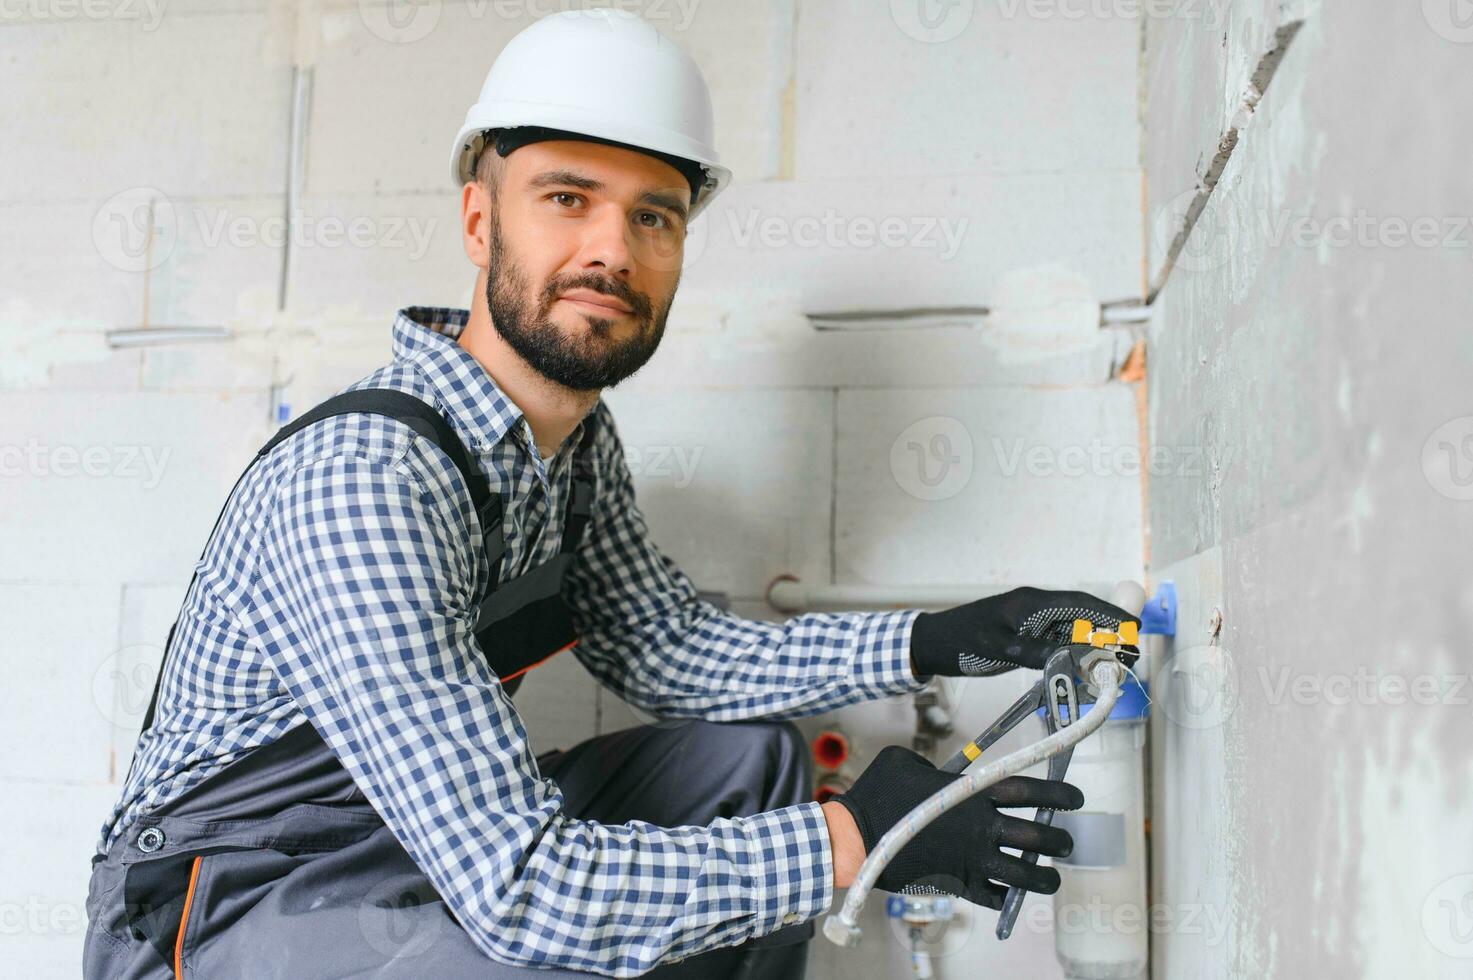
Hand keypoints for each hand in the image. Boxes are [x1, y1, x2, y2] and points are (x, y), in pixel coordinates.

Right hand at [830, 745, 1081, 908]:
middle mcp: (979, 825)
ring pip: (1025, 873)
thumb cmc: (877, 794)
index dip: (1059, 792)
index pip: (1028, 789)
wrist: (856, 837)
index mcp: (970, 791)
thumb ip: (932, 763)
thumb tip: (940, 769)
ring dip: (1045, 876)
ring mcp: (971, 858)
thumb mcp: (904, 761)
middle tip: (1066, 841)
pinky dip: (1007, 896)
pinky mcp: (958, 883)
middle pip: (1037, 834)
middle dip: (1060, 839)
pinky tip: (1010, 893)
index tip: (1076, 798)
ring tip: (1051, 877)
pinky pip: (995, 897)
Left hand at [910, 586, 1139, 677]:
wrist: (933, 643)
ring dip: (1093, 646)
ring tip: (1113, 666)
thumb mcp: (998, 648)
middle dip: (1109, 632)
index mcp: (1031, 603)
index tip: (1133, 628)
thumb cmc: (960, 640)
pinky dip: (1074, 655)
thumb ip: (1035, 651)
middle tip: (1129, 654)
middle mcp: (1036, 609)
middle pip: (1082, 616)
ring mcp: (1031, 623)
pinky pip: (1058, 643)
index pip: (1080, 603)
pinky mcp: (1025, 637)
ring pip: (1072, 631)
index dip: (1110, 614)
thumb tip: (1072, 657)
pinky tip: (1084, 670)